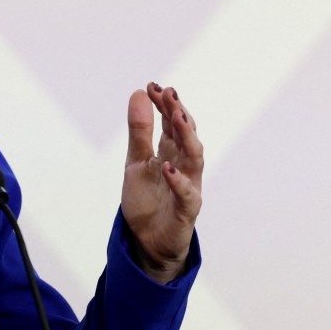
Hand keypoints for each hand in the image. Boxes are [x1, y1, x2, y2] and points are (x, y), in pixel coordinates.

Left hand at [120, 84, 202, 282]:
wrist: (147, 242)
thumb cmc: (147, 201)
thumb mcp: (136, 162)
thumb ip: (139, 132)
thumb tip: (138, 94)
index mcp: (171, 152)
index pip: (171, 122)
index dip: (163, 104)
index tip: (152, 86)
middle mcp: (184, 166)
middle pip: (186, 135)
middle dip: (178, 113)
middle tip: (168, 92)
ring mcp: (188, 186)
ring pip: (194, 158)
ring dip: (186, 137)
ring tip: (176, 117)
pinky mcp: (186, 210)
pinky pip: (187, 193)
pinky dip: (178, 180)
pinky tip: (166, 167)